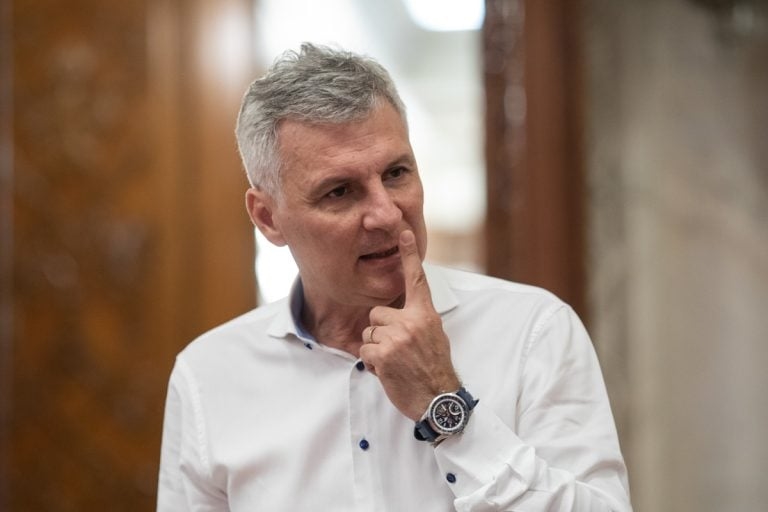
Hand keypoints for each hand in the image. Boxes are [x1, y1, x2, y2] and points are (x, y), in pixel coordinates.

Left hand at [359, 230, 460, 420]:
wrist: (438, 400)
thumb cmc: (435, 369)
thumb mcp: (434, 336)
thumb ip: (417, 320)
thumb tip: (398, 313)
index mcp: (425, 314)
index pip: (416, 280)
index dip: (409, 255)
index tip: (403, 232)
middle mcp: (411, 322)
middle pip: (376, 314)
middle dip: (381, 332)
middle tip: (398, 351)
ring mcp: (396, 337)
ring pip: (368, 333)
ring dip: (376, 350)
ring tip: (396, 363)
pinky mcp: (382, 354)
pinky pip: (364, 351)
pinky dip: (373, 364)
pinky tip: (389, 372)